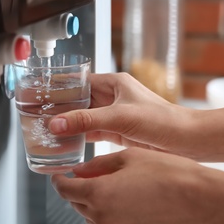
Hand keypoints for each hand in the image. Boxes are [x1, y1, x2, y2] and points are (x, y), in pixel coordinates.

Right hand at [48, 73, 193, 153]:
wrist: (185, 140)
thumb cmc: (161, 120)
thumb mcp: (120, 117)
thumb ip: (87, 120)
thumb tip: (56, 123)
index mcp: (114, 83)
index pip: (79, 81)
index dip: (60, 87)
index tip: (41, 93)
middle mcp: (113, 97)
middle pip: (79, 100)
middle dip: (61, 108)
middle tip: (39, 114)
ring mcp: (114, 114)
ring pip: (85, 117)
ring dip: (69, 123)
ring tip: (47, 129)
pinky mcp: (117, 131)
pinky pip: (93, 131)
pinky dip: (80, 136)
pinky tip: (67, 141)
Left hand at [51, 147, 223, 223]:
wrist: (198, 197)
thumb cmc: (166, 172)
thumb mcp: (128, 158)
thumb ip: (98, 165)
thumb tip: (79, 170)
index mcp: (98, 194)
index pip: (64, 189)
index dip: (59, 179)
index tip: (61, 173)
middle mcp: (102, 217)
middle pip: (76, 202)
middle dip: (76, 187)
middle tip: (85, 173)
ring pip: (90, 213)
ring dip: (91, 198)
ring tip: (107, 181)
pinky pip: (107, 221)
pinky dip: (106, 208)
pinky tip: (121, 194)